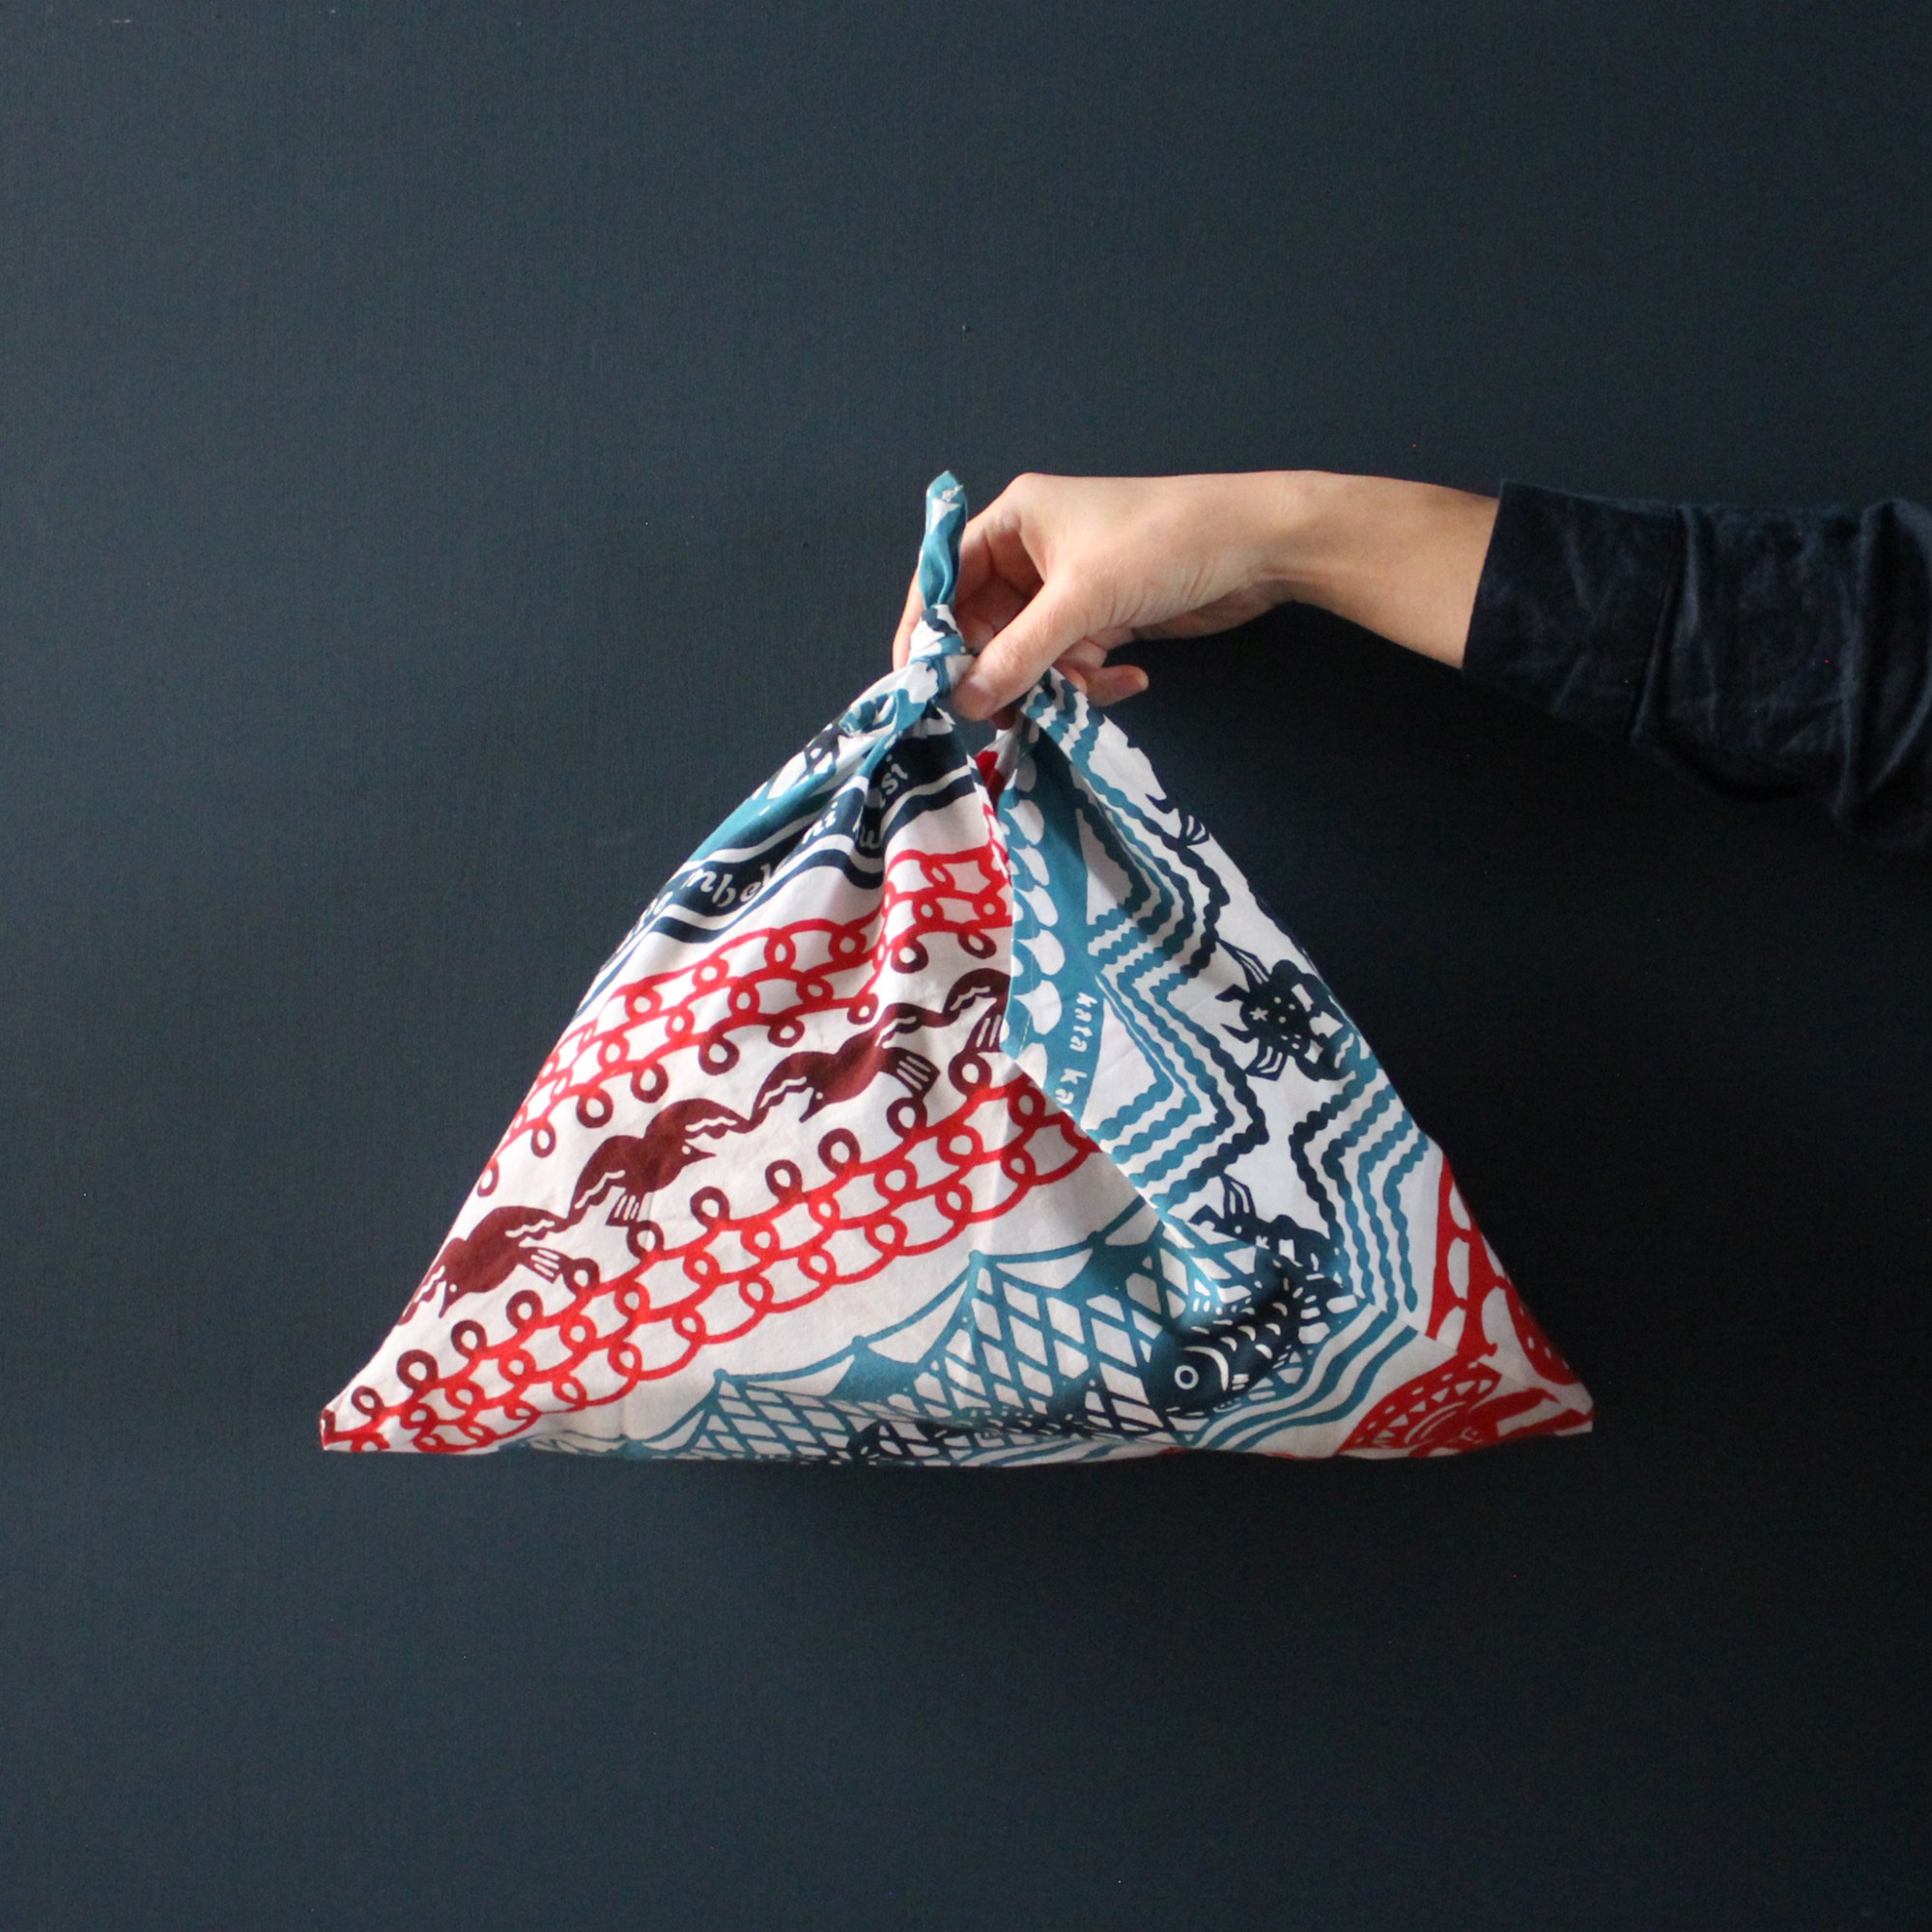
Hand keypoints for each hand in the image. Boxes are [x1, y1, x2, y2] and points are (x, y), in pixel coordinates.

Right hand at [888, 469, 1499, 722]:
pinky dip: (1093, 681)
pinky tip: (1131, 676)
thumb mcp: (1081, 602)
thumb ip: (1016, 655)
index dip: (926, 631)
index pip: (944, 578)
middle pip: (984, 627)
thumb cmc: (1164, 544)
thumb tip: (963, 701)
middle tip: (1011, 712)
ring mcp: (1070, 588)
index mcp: (1014, 521)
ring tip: (1088, 688)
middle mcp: (1033, 552)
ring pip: (1030, 655)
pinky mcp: (1104, 617)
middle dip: (1002, 671)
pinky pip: (1073, 664)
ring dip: (1056, 682)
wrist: (1259, 548)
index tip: (919, 685)